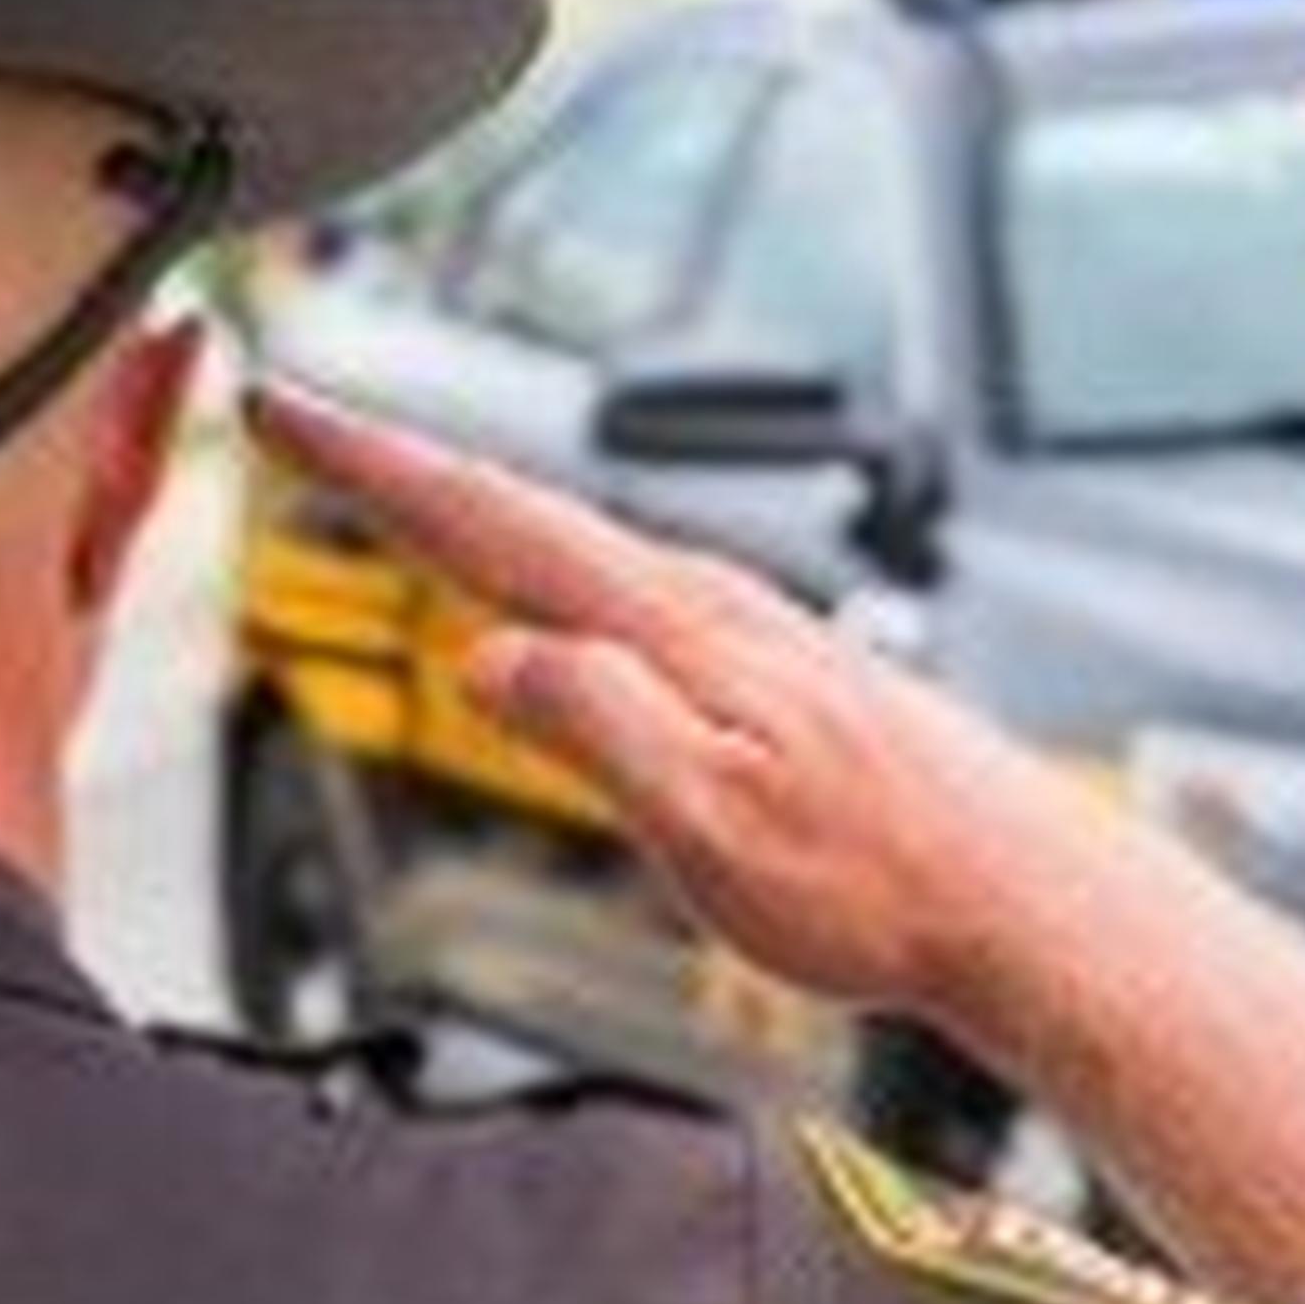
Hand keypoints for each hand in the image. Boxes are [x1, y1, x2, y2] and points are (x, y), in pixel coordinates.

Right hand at [242, 385, 1133, 1025]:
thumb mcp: (709, 828)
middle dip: (406, 465)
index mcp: (674, 631)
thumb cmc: (881, 885)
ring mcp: (752, 632)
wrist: (1019, 899)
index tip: (284, 405)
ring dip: (483, 511)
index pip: (491, 527)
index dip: (375, 466)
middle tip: (306, 422)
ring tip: (406, 489)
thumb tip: (490, 655)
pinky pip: (637, 595)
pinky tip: (570, 598)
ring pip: (585, 548)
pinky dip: (566, 570)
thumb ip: (595, 727)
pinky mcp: (782, 673)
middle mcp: (711, 607)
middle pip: (526, 514)